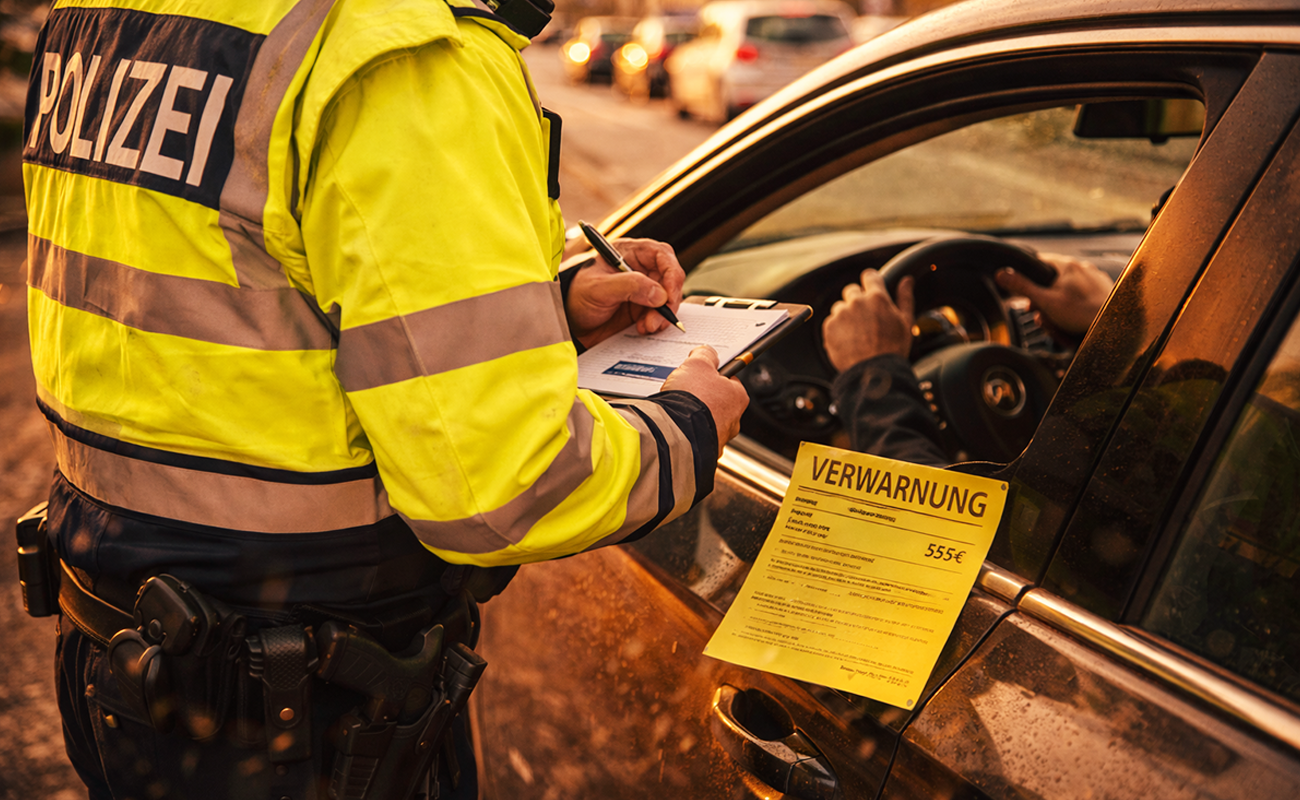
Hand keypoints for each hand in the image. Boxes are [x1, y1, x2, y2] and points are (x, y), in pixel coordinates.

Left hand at [565, 238, 684, 347]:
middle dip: (668, 301)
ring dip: (663, 315)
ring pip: (669, 299)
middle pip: (671, 279)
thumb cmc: (577, 296)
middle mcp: (641, 268)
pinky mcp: (644, 308)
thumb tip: (660, 294)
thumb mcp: (599, 288)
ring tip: (647, 326)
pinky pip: (661, 314)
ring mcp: (644, 289)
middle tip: (656, 319)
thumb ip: (629, 286)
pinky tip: (644, 328)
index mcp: (630, 252)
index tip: (668, 295)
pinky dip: (658, 323)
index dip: (671, 273)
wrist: (569, 322)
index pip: (662, 255)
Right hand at [660, 346, 748, 456]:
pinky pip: (695, 436)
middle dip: (703, 396)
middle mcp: (734, 420)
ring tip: (677, 408)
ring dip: (694, 415)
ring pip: (706, 421)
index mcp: (738, 396)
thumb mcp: (697, 364)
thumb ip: (705, 355)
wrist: (677, 433)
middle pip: (718, 402)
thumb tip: (707, 352)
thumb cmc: (692, 399)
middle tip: (686, 390)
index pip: (730, 381)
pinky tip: (675, 424)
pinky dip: (686, 430)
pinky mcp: (704, 451)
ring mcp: (719, 438)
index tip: (703, 373)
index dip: (714, 375)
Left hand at [822, 270, 914, 372]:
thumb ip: (905, 297)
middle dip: (857, 302)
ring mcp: (841, 314)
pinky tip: (848, 342)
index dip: (870, 282)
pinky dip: (837, 330)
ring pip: (840, 307)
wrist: (873, 372)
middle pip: (851, 291)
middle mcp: (856, 301)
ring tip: (857, 335)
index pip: (869, 276)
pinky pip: (831, 322)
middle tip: (865, 320)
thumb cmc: (892, 349)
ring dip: (846, 316)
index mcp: (877, 297)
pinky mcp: (829, 327)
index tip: (871, 289)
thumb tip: (907, 280)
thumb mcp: (905, 322)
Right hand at [995, 253, 1112, 339]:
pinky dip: (1074, 305)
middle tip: (1041, 313)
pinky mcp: (1102, 290)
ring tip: (1058, 320)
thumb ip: (1022, 287)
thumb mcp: (1045, 301)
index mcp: (1067, 265)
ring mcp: (1094, 278)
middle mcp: (1082, 267)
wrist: (1112, 325)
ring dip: (1058, 304)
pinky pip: (1081, 295)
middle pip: (1052, 279)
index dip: (1027, 277)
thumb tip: (1001, 274)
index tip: (1024, 291)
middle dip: (1044, 297)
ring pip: (1067, 288)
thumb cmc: (1083, 313)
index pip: (1039, 262)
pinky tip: (1074, 317)